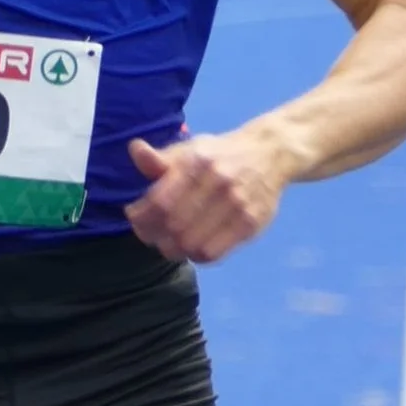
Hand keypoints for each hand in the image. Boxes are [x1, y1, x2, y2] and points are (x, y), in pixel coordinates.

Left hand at [125, 127, 288, 262]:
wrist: (269, 153)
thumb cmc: (219, 154)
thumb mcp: (190, 149)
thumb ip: (161, 159)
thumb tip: (135, 150)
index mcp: (198, 162)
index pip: (160, 202)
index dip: (142, 217)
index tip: (135, 217)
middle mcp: (218, 182)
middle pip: (174, 227)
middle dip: (154, 235)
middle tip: (151, 234)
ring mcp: (238, 204)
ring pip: (192, 244)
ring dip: (173, 249)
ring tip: (169, 242)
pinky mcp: (251, 223)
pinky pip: (214, 254)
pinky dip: (196, 256)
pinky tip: (192, 247)